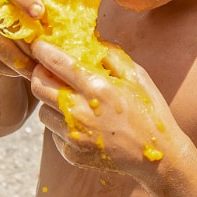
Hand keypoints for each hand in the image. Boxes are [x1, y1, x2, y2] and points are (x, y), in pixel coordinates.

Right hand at [0, 0, 45, 78]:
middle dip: (24, 40)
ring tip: (35, 70)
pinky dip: (5, 67)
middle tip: (42, 55)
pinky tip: (20, 73)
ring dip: (16, 58)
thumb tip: (64, 22)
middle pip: (1, 18)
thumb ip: (49, 15)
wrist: (16, 48)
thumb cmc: (37, 28)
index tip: (39, 14)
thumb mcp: (44, 18)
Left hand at [28, 40, 181, 183]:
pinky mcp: (72, 153)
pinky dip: (61, 125)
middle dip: (39, 73)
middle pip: (38, 85)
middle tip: (50, 71)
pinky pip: (53, 133)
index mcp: (96, 88)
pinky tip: (82, 124)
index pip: (55, 62)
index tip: (39, 45)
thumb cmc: (150, 112)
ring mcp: (74, 135)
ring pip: (42, 111)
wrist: (159, 157)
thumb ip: (111, 54)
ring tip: (72, 101)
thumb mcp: (137, 76)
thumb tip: (89, 39)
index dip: (42, 49)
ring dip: (51, 102)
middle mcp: (80, 112)